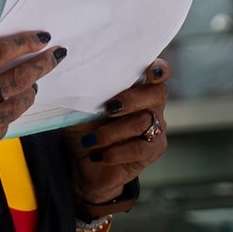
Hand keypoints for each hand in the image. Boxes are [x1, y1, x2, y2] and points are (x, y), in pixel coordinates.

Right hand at [0, 31, 63, 178]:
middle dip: (41, 66)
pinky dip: (6, 115)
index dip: (25, 44)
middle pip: (19, 80)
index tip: (42, 38)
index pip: (1, 55)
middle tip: (55, 57)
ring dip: (27, 93)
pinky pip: (3, 126)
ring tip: (31, 86)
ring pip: (17, 106)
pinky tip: (1, 110)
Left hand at [66, 59, 170, 206]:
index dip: (159, 69)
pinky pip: (140, 148)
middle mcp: (151, 105)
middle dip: (131, 99)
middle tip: (108, 108)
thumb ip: (85, 90)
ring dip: (112, 132)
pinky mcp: (152, 151)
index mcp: (135, 87)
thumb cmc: (82, 126)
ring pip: (143, 122)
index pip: (157, 72)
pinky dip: (116, 152)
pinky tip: (99, 155)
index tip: (150, 72)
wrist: (80, 162)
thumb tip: (73, 72)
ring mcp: (155, 128)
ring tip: (90, 140)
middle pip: (156, 94)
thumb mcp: (78, 105)